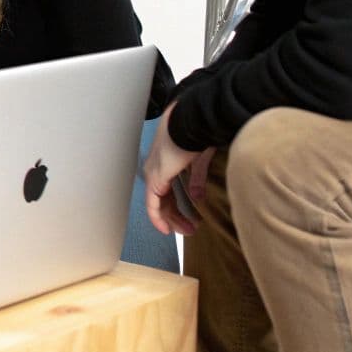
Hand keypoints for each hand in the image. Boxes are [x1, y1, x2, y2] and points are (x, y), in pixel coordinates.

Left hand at [143, 100, 213, 236]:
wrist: (193, 120)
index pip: (167, 189)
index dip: (176, 206)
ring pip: (157, 204)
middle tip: (190, 229)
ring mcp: (153, 173)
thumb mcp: (199, 160)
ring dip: (172, 220)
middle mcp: (155, 167)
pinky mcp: (155, 178)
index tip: (189, 220)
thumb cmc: (198, 133)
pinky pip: (152, 204)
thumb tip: (197, 197)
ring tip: (187, 231)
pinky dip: (158, 218)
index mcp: (165, 160)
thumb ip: (197, 178)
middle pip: (162, 198)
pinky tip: (167, 229)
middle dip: (177, 216)